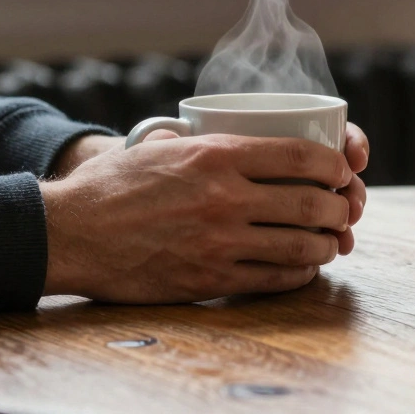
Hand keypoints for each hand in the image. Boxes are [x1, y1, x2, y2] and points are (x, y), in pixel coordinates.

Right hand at [41, 125, 369, 303]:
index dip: (335, 166)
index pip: (300, 156)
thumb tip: (236, 135)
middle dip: (340, 208)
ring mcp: (219, 242)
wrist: (70, 233)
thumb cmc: (113, 186)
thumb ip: (204, 139)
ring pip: (301, 246)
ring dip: (327, 244)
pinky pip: (274, 279)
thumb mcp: (162, 145)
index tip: (342, 170)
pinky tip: (304, 266)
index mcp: (217, 155)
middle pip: (311, 203)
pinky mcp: (209, 278)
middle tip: (344, 209)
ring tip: (331, 240)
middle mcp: (224, 197)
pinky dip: (300, 273)